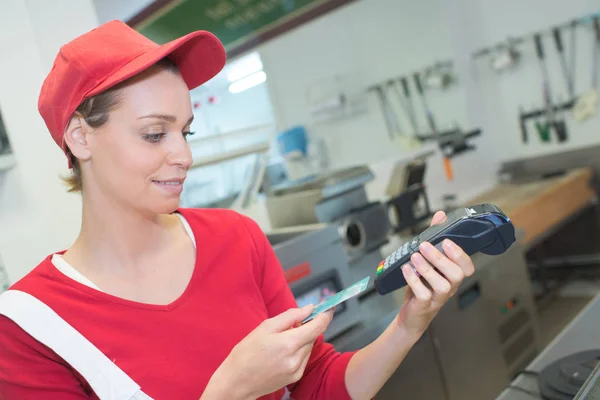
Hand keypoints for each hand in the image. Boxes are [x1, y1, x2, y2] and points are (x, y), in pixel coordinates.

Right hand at [204, 305, 333, 399]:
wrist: (236, 381)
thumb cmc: (246, 352)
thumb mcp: (265, 327)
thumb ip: (290, 316)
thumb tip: (309, 309)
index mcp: (288, 343)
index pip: (318, 327)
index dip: (326, 315)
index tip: (330, 307)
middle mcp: (296, 359)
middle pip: (313, 336)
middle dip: (307, 326)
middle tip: (292, 323)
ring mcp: (297, 370)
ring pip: (309, 347)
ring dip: (302, 339)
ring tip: (280, 341)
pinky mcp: (295, 377)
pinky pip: (304, 358)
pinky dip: (298, 350)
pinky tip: (282, 351)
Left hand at [396, 211, 474, 336]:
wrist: (411, 313)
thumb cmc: (422, 285)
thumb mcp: (428, 260)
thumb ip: (435, 238)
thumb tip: (440, 215)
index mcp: (452, 275)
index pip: (467, 267)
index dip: (461, 255)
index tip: (447, 241)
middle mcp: (450, 287)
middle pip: (457, 275)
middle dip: (441, 258)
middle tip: (425, 246)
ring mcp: (438, 298)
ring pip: (442, 285)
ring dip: (427, 269)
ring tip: (414, 256)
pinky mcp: (424, 305)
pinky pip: (423, 294)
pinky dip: (413, 280)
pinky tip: (406, 269)